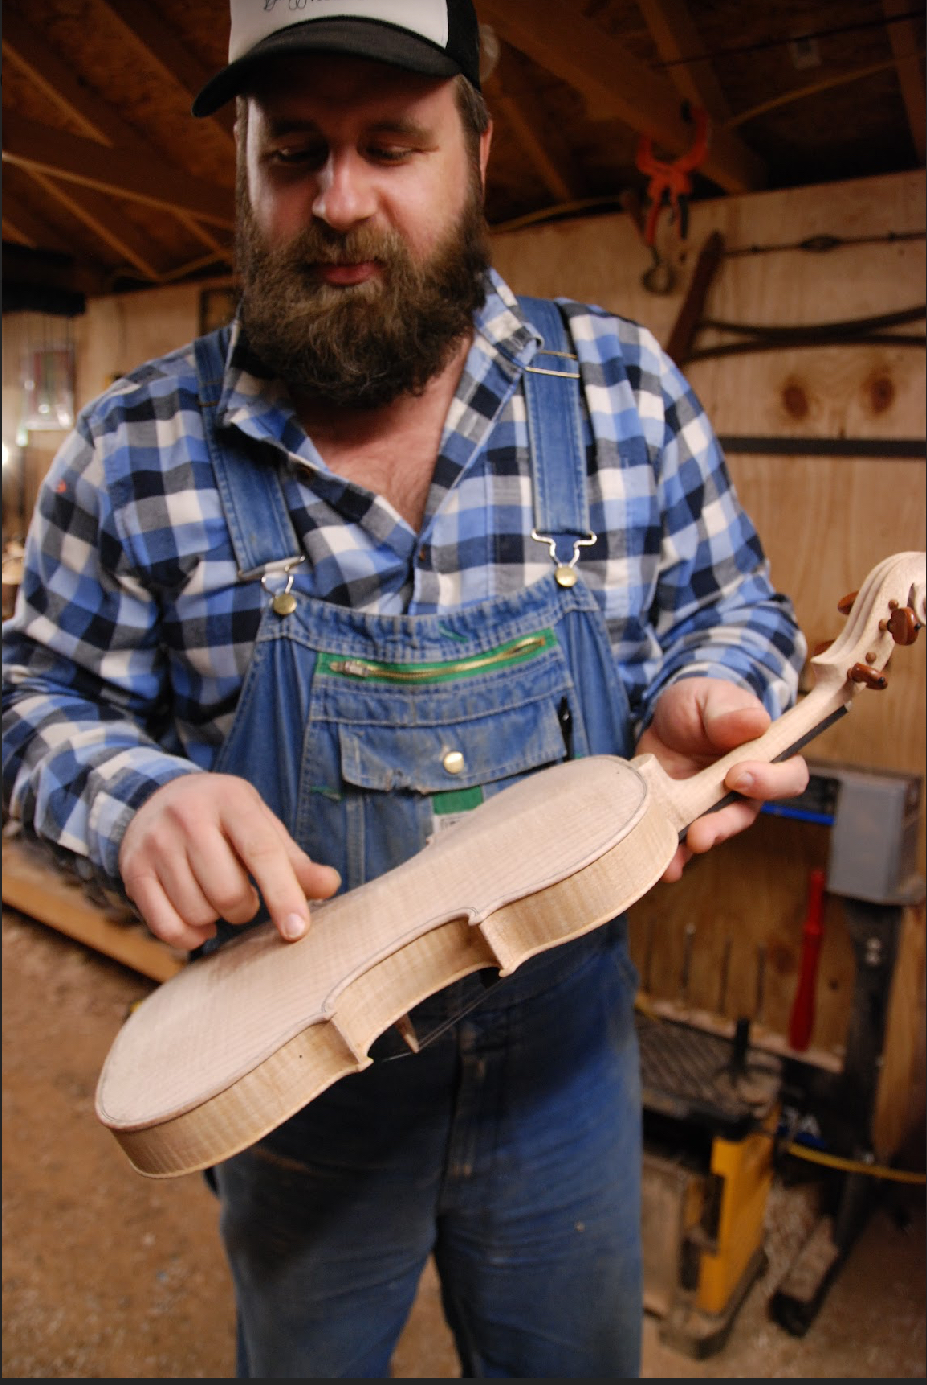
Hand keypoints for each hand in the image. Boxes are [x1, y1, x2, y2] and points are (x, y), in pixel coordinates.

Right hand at [118, 773, 340, 950]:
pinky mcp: (133, 871)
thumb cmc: (222, 818)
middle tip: (244, 898)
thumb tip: (329, 886)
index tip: (298, 930)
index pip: (262, 852)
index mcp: (231, 799)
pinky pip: (166, 927)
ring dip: (216, 919)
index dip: (283, 895)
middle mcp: (188, 816)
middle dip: (245, 909)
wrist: (153, 798)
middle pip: (228, 892)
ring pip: (198, 912)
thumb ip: (294, 859)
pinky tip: (198, 919)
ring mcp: (155, 843)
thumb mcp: (260, 824)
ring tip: (216, 897)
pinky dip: (190, 935)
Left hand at [635, 677, 807, 881]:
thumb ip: (728, 711)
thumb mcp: (708, 698)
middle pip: (746, 815)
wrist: (661, 724)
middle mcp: (745, 790)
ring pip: (714, 833)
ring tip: (679, 848)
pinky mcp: (684, 821)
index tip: (738, 775)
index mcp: (765, 755)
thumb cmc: (697, 707)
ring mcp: (713, 809)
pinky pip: (682, 846)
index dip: (770, 782)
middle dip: (724, 825)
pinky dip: (672, 856)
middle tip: (702, 830)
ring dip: (697, 843)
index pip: (787, 777)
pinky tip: (663, 864)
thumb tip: (757, 722)